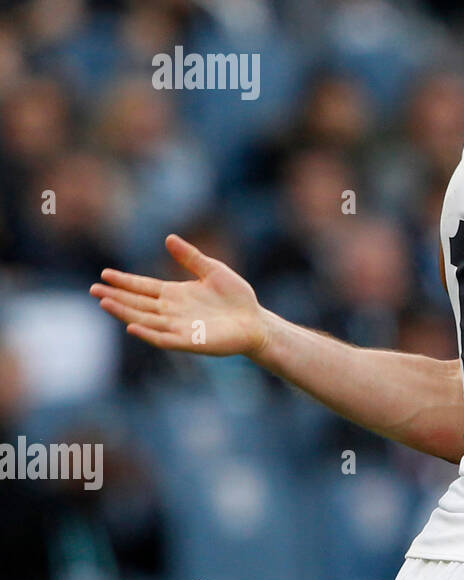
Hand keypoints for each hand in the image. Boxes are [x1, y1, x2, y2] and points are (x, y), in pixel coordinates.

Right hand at [90, 234, 270, 356]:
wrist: (255, 321)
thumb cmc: (236, 297)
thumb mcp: (213, 271)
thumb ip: (190, 257)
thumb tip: (168, 238)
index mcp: (175, 294)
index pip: (143, 287)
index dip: (125, 281)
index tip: (104, 274)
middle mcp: (172, 311)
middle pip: (138, 303)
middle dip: (116, 296)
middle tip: (92, 289)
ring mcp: (178, 327)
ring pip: (144, 319)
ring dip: (124, 312)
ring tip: (104, 303)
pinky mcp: (189, 341)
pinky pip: (163, 338)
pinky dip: (147, 333)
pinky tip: (132, 326)